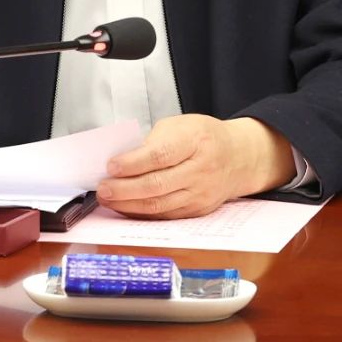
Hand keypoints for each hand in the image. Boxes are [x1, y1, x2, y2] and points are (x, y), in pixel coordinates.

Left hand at [96, 114, 297, 218]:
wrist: (238, 157)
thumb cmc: (204, 137)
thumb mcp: (180, 125)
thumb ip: (153, 142)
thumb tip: (123, 161)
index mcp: (196, 141)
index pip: (160, 155)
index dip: (133, 163)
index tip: (111, 166)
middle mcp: (201, 170)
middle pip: (157, 185)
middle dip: (124, 189)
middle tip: (103, 188)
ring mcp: (201, 193)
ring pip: (159, 205)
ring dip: (128, 205)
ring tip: (108, 199)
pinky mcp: (198, 211)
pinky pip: (165, 215)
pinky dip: (142, 213)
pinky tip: (126, 207)